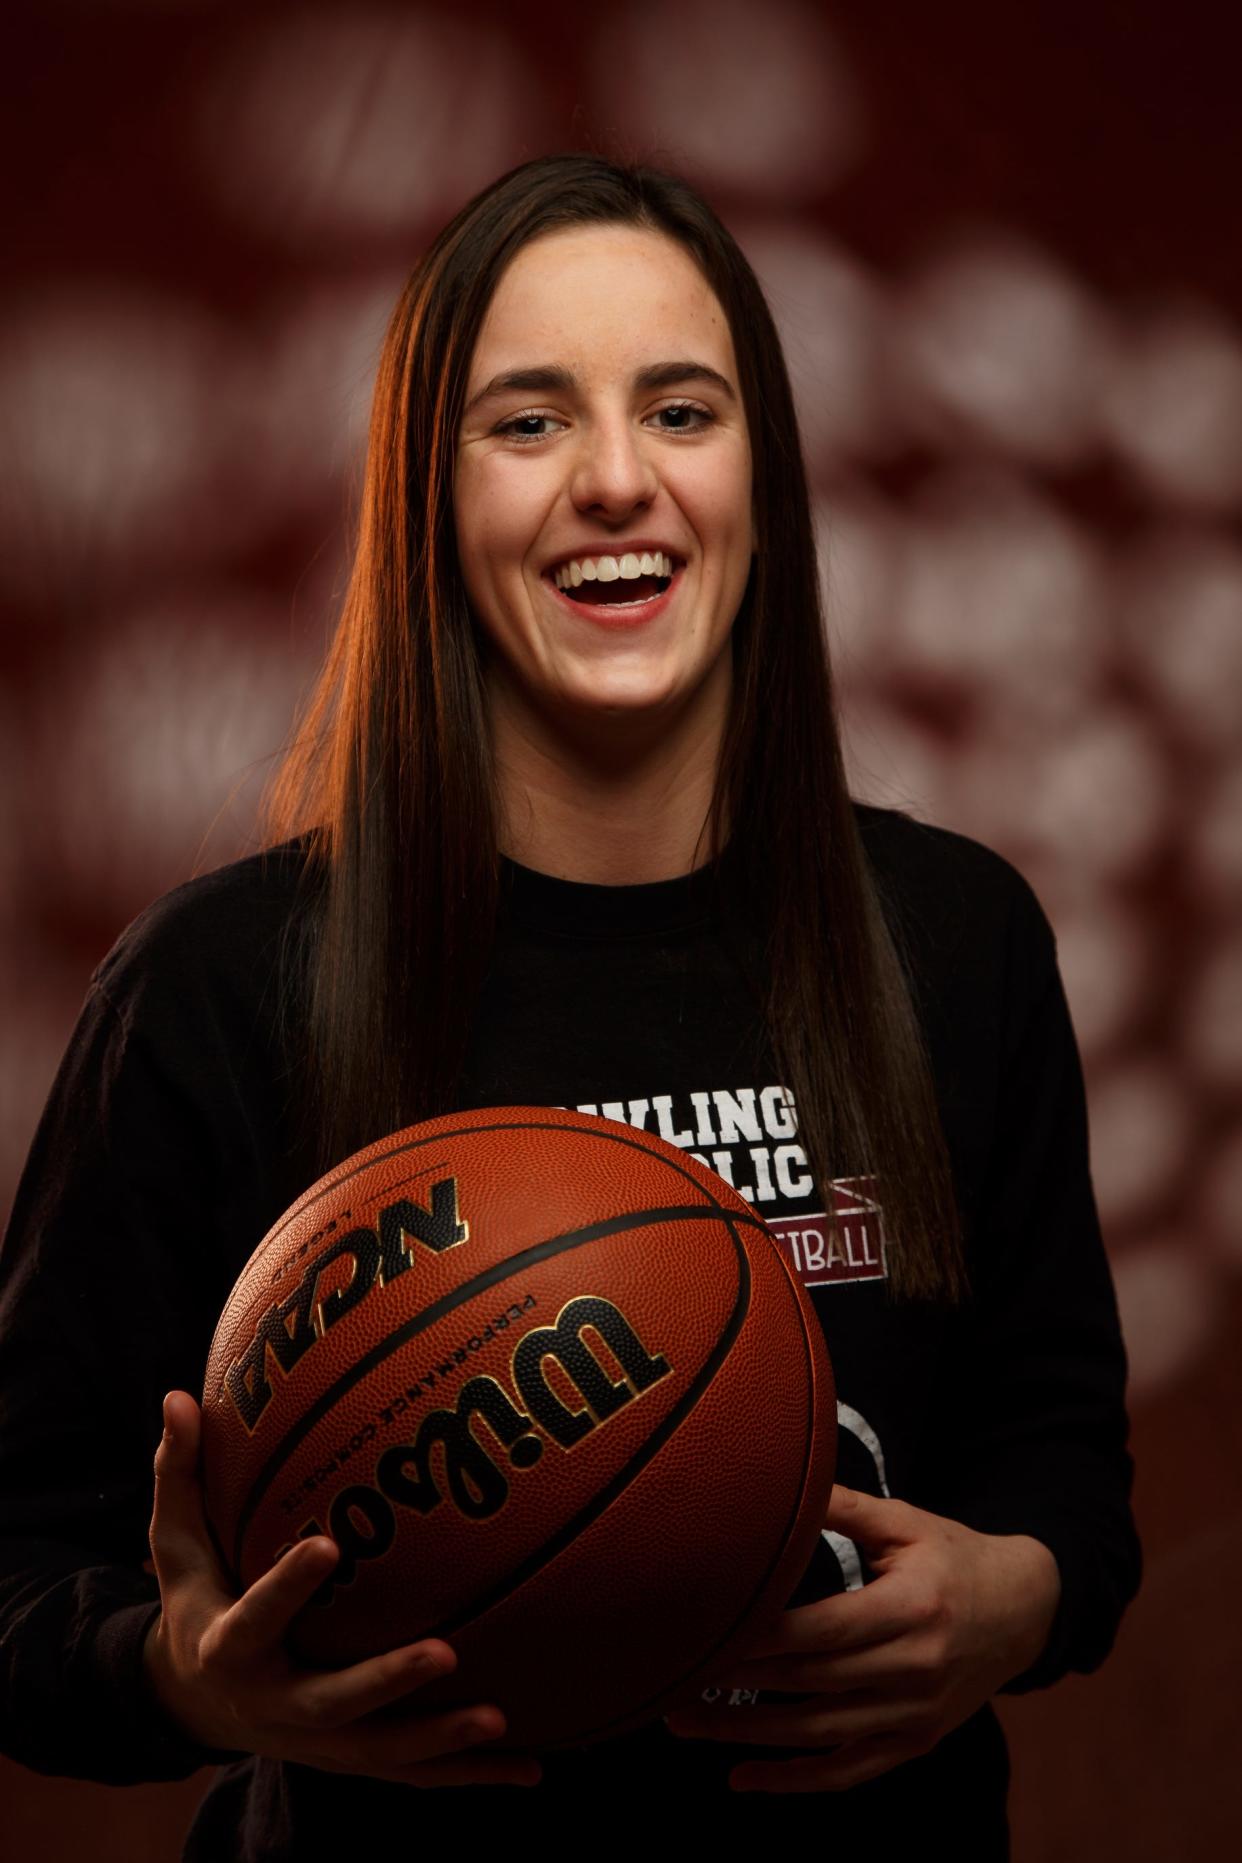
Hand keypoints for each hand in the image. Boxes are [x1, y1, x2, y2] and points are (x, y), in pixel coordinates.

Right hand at [143, 1391, 540, 1787]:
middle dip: (386, 1683)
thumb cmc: (200, 1599)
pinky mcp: (351, 1759)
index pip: (256, 1618)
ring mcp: (317, 1742)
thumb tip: (178, 1396)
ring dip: (439, 1742)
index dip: (287, 1587)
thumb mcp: (177, 1545)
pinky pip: (412, 1774)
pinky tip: (529, 1770)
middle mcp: (275, 1704)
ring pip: (381, 1752)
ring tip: (498, 1720)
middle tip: (443, 1651)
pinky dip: (468, 1776)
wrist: (198, 1702)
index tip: (327, 1546)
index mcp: (231, 1647)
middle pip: (333, 1702)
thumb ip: (180, 1473)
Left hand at [666, 1484, 1060, 1792]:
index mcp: (914, 1608)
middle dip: (739, 1684)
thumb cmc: (955, 1556)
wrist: (1026, 1611)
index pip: (825, 1630)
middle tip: (674, 1677)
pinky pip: (849, 1771)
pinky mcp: (916, 1742)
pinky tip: (743, 1778)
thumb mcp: (907, 1523)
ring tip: (685, 1722)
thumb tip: (780, 1477)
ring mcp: (917, 1714)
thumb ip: (843, 1507)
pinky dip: (796, 1781)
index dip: (764, 1636)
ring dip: (748, 1735)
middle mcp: (917, 1668)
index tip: (708, 1631)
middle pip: (813, 1683)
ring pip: (820, 1733)